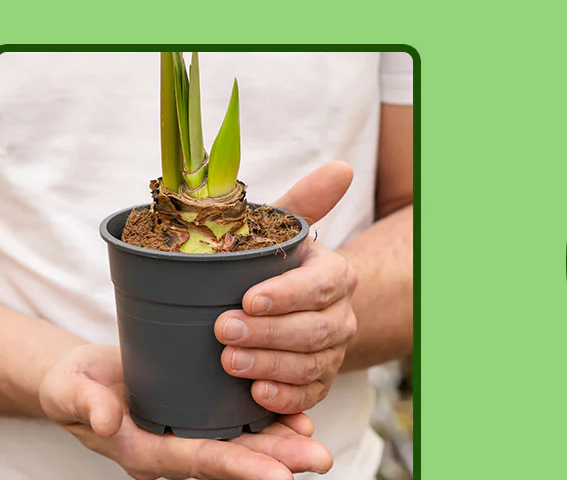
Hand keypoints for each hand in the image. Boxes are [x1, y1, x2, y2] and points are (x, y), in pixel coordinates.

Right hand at [38, 343, 332, 479]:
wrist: (77, 379)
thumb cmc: (71, 387)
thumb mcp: (69, 391)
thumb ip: (87, 405)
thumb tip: (109, 421)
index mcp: (144, 451)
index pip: (198, 461)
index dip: (240, 467)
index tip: (278, 475)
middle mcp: (172, 448)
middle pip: (231, 459)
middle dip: (277, 461)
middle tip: (321, 459)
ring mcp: (187, 433)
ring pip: (241, 444)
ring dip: (281, 446)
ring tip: (318, 445)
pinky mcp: (197, 414)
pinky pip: (237, 424)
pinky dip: (269, 422)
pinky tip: (299, 418)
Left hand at [217, 161, 359, 414]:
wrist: (282, 306)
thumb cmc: (272, 264)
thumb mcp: (281, 230)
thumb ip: (305, 200)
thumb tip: (342, 168)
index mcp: (335, 275)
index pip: (320, 286)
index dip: (287, 295)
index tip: (249, 298)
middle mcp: (341, 315)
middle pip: (314, 330)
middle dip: (269, 333)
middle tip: (223, 330)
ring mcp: (332, 353)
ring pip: (311, 365)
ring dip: (270, 365)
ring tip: (229, 362)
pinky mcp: (319, 383)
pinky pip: (309, 396)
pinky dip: (284, 398)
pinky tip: (256, 394)